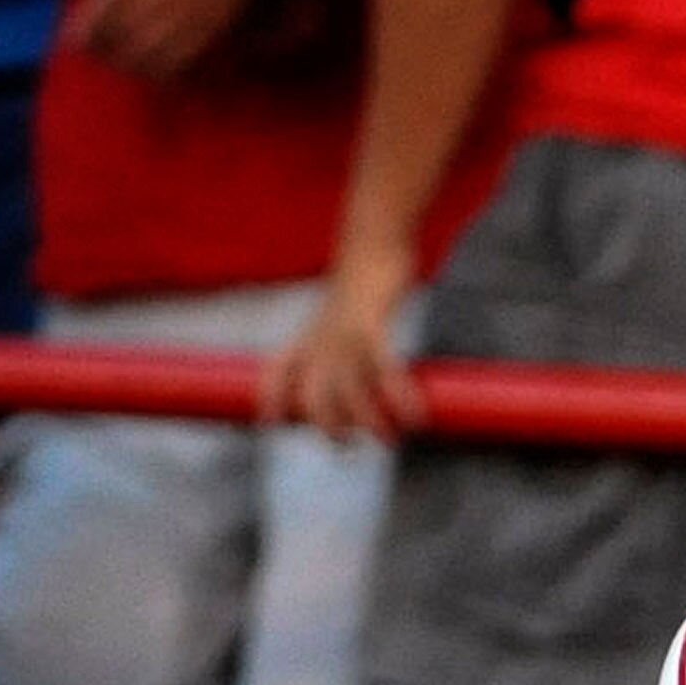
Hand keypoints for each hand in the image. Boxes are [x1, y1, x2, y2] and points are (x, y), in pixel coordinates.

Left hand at [71, 0, 282, 78]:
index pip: (106, 3)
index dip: (87, 28)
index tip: (75, 44)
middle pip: (123, 31)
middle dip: (106, 53)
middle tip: (100, 62)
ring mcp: (187, 7)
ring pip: (148, 51)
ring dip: (133, 67)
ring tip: (127, 71)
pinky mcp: (209, 27)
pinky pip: (179, 61)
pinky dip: (163, 74)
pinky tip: (158, 76)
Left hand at [261, 254, 419, 436]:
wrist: (374, 240)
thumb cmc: (363, 280)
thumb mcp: (339, 313)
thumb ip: (340, 344)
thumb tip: (356, 377)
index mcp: (307, 336)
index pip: (276, 372)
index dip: (270, 400)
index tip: (271, 423)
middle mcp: (320, 340)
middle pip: (312, 398)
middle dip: (328, 428)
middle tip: (349, 444)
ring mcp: (344, 336)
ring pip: (349, 394)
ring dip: (370, 424)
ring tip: (389, 439)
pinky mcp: (371, 328)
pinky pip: (384, 373)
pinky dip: (401, 399)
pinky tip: (415, 418)